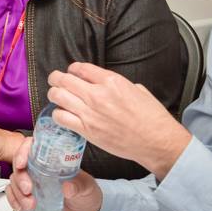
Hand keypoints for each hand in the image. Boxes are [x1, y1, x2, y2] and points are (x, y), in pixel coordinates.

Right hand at [6, 137, 102, 210]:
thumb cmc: (86, 194)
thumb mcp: (86, 187)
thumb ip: (78, 186)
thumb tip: (68, 187)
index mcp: (51, 160)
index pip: (32, 147)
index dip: (22, 152)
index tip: (22, 164)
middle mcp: (39, 168)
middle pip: (19, 165)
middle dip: (20, 178)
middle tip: (28, 190)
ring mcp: (32, 182)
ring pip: (14, 180)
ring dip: (17, 193)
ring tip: (30, 205)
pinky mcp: (28, 195)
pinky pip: (13, 194)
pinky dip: (14, 200)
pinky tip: (21, 208)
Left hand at [47, 63, 190, 179]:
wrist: (158, 142)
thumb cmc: (152, 117)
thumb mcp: (138, 90)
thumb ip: (118, 84)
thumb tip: (105, 83)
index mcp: (112, 82)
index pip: (80, 68)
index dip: (72, 69)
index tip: (71, 72)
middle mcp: (98, 95)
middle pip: (63, 79)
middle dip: (56, 78)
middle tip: (55, 80)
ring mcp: (90, 113)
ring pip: (57, 96)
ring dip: (53, 94)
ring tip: (55, 95)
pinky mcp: (87, 130)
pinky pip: (60, 117)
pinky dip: (57, 114)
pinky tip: (62, 114)